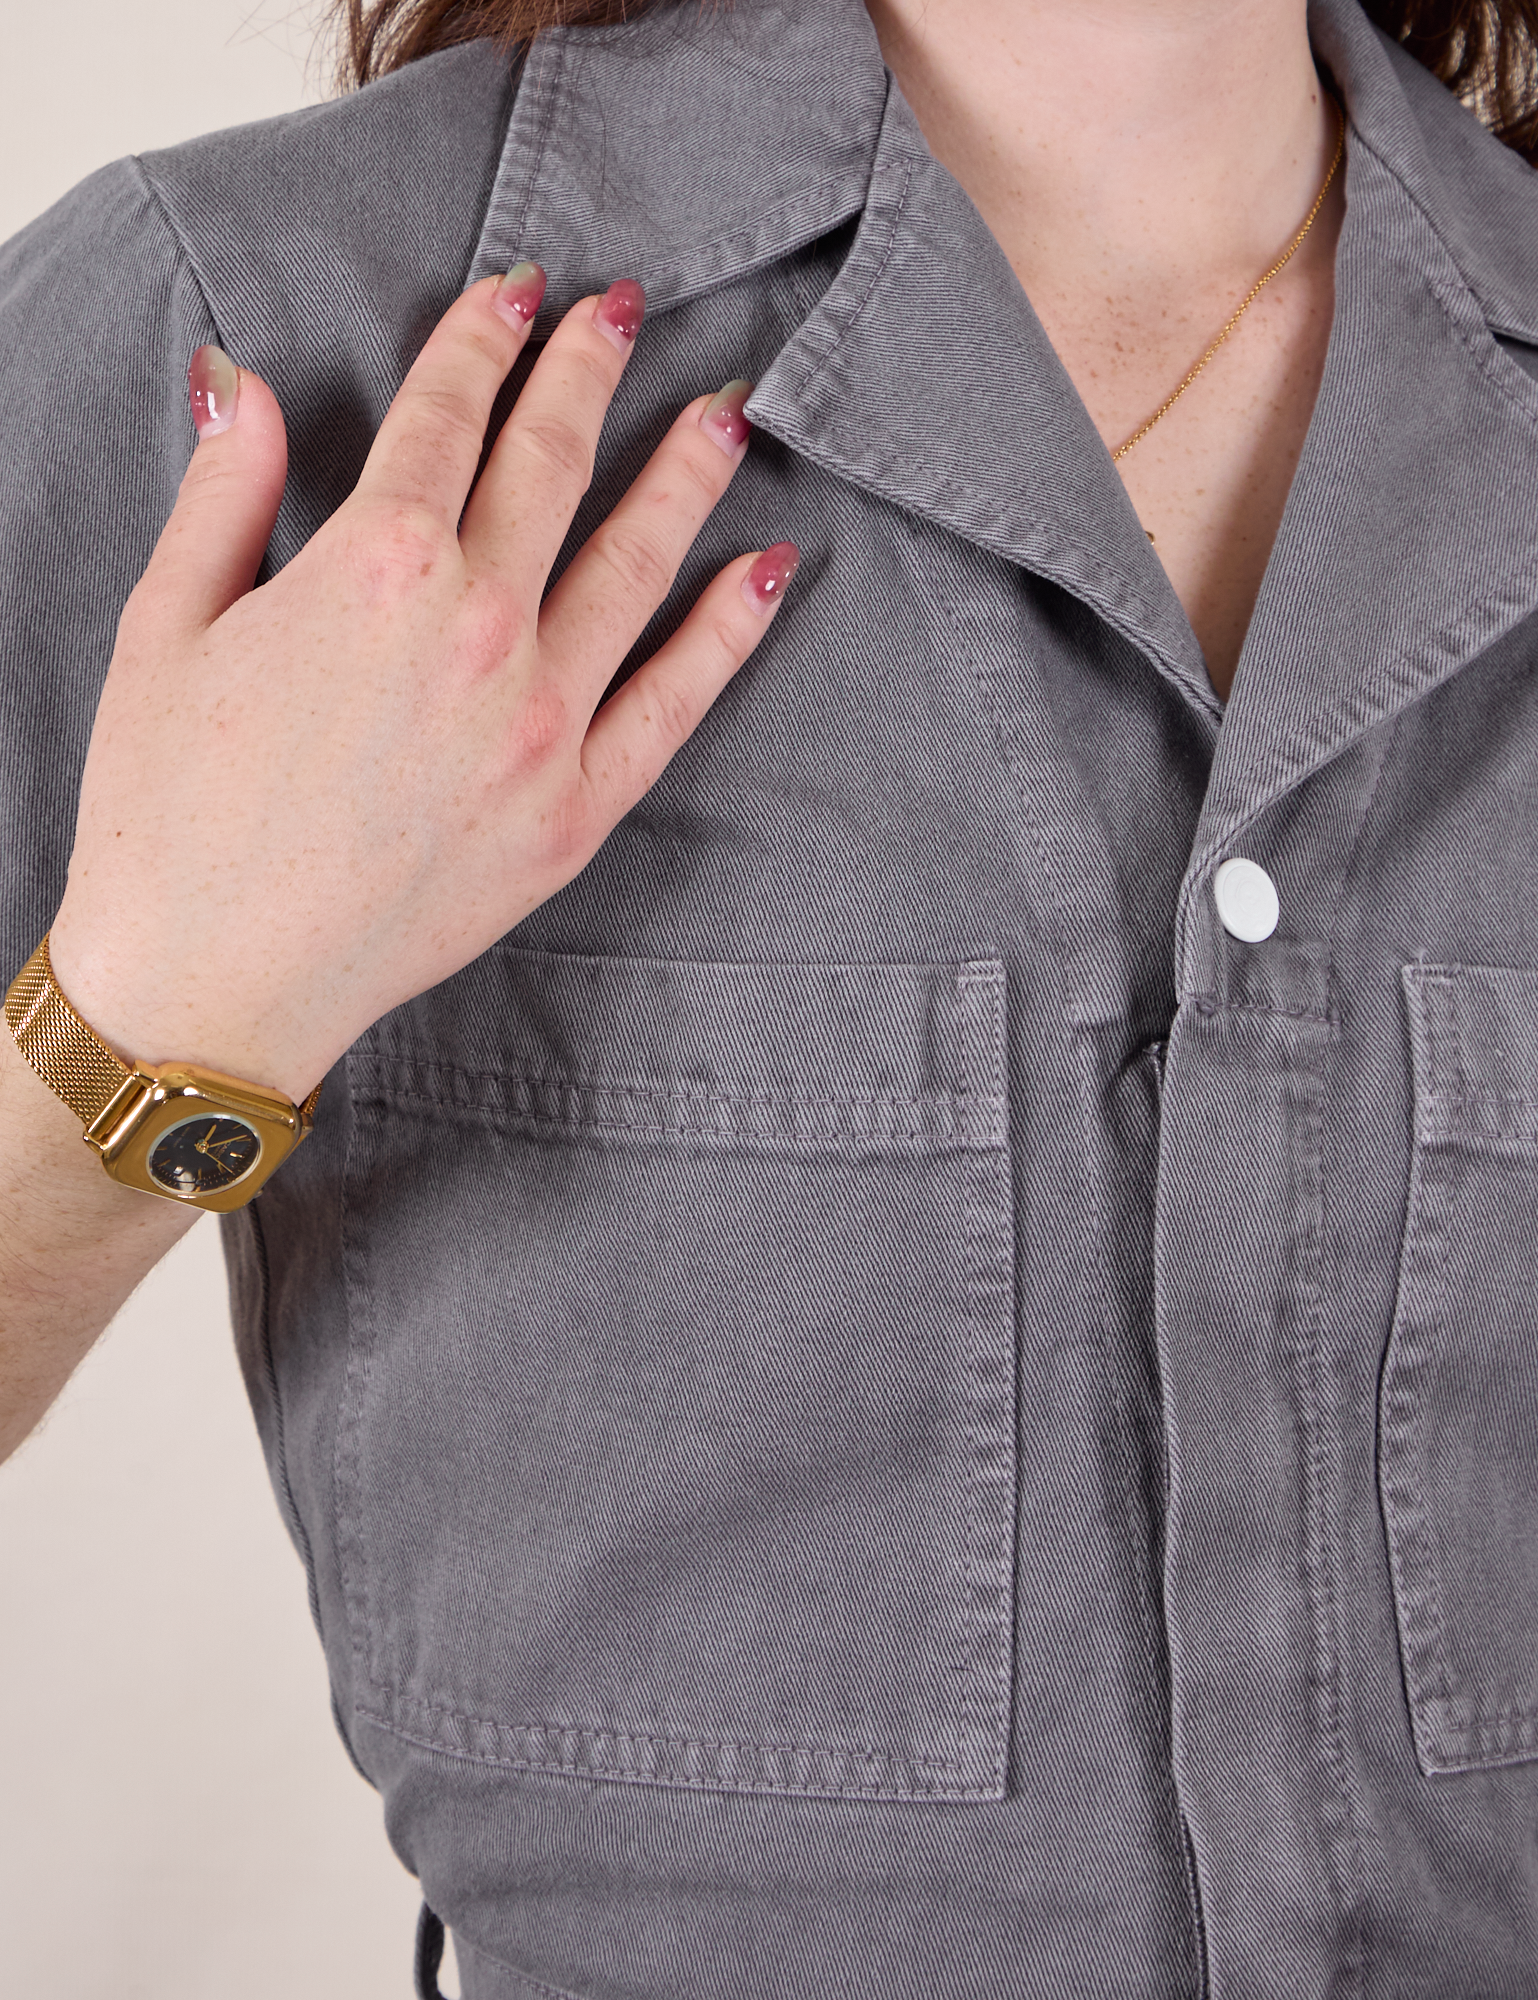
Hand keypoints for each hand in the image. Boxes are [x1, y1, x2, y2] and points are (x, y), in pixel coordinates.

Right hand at [47, 265, 798, 1101]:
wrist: (212, 981)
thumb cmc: (170, 813)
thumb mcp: (167, 625)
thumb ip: (227, 493)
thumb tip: (246, 381)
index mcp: (374, 567)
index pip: (448, 416)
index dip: (485, 338)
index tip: (519, 292)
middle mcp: (478, 630)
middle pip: (552, 467)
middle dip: (592, 371)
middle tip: (631, 309)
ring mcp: (542, 724)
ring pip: (637, 563)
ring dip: (687, 473)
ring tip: (727, 411)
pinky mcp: (576, 811)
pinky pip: (677, 701)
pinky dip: (730, 630)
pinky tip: (767, 570)